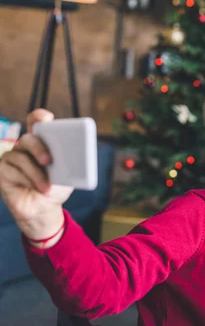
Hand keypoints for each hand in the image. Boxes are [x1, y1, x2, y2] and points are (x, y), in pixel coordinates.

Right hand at [0, 109, 72, 243]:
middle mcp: (24, 146)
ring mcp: (11, 158)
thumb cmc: (57, 186)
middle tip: (48, 161)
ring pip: (21, 158)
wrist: (44, 208)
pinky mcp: (2, 171)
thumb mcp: (69, 175)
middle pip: (28, 139)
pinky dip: (28, 182)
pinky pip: (13, 172)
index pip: (37, 122)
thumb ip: (71, 163)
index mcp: (43, 141)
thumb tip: (77, 159)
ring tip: (47, 187)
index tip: (45, 117)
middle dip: (38, 148)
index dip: (39, 117)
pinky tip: (38, 189)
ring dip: (36, 175)